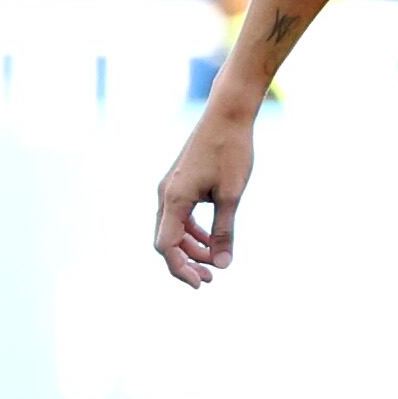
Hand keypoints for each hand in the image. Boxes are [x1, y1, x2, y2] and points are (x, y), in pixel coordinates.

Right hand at [152, 106, 255, 286]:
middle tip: (211, 278)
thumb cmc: (231, 151)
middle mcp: (166, 194)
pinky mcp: (180, 181)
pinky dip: (194, 231)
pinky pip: (180, 215)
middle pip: (167, 241)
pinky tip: (213, 238)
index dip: (180, 270)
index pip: (167, 247)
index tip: (201, 284)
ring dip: (192, 247)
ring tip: (216, 260)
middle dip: (187, 262)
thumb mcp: (232, 195)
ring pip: (173, 229)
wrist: (228, 114)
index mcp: (174, 199)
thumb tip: (223, 266)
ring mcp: (170, 187)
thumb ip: (224, 232)